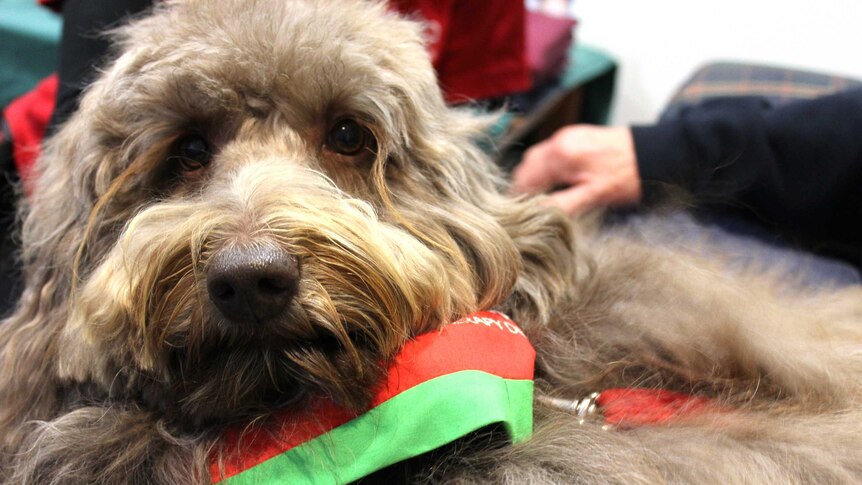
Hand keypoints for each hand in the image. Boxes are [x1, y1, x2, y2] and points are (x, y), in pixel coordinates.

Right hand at [511, 125, 641, 214]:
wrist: (656, 153)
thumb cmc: (628, 177)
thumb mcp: (594, 196)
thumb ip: (561, 204)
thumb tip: (536, 215)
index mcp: (560, 154)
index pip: (523, 179)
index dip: (520, 199)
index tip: (522, 217)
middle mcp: (558, 140)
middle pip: (526, 167)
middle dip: (525, 189)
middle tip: (533, 211)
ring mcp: (566, 135)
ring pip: (536, 160)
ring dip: (536, 179)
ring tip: (545, 199)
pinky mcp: (575, 136)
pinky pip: (551, 154)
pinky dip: (548, 170)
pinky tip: (559, 183)